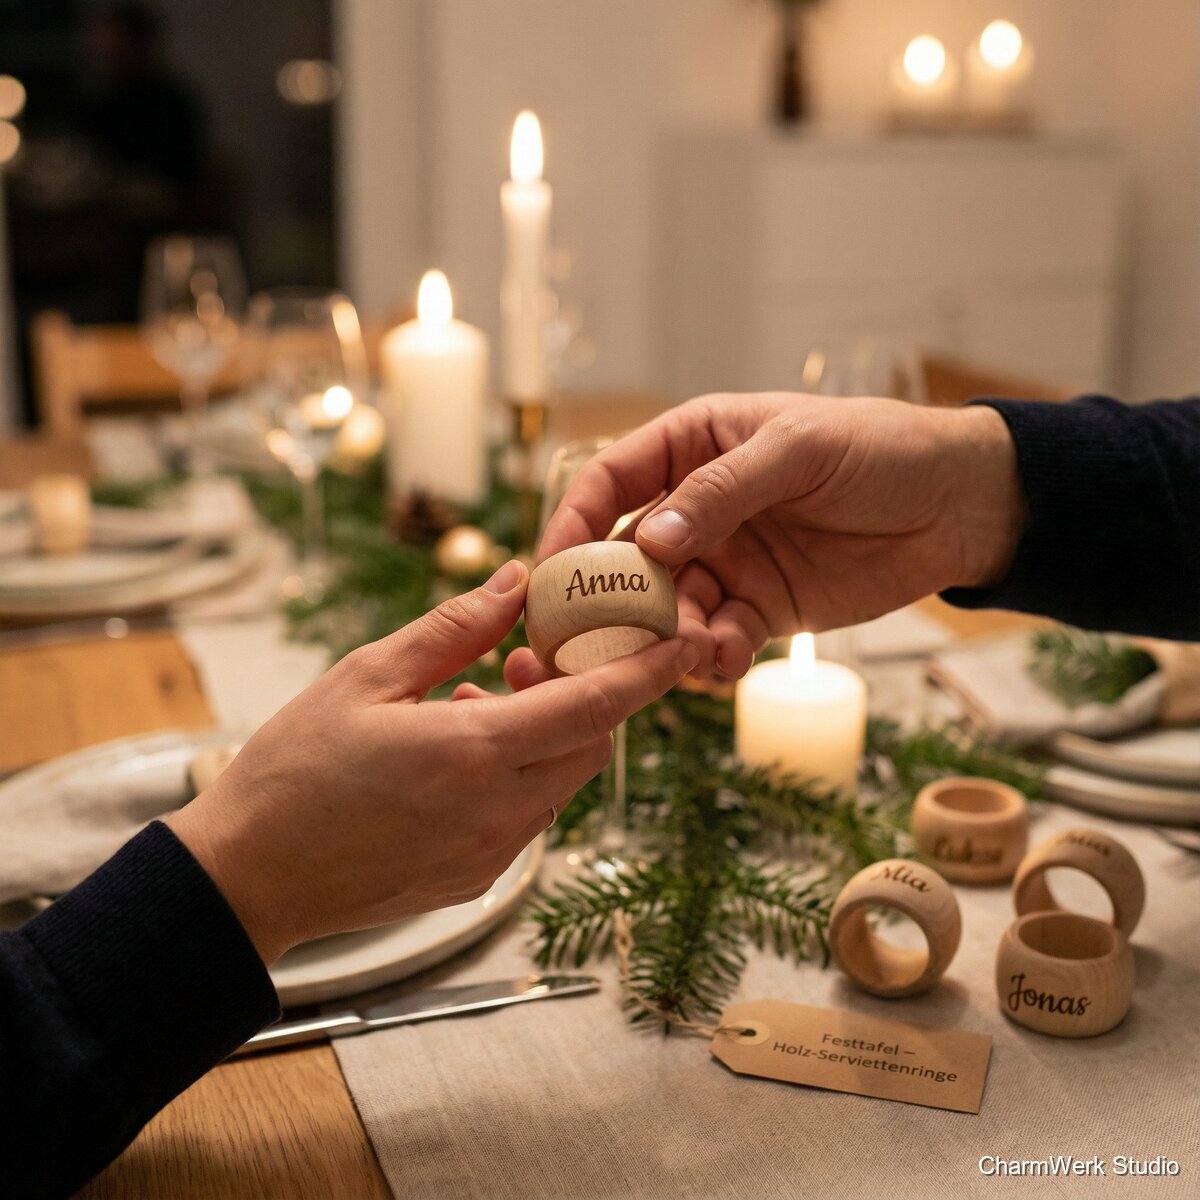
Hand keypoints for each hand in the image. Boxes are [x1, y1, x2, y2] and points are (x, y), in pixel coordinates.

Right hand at [168, 560, 696, 962]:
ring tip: (478, 701)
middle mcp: (499, 812)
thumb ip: (454, 630)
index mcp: (476, 753)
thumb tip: (514, 582)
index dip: (648, 672)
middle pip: (589, 744)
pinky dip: (519, 775)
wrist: (247, 880)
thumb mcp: (366, 677)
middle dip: (584, 696)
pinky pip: (528, 815)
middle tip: (531, 660)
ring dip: (547, 735)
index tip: (683, 641)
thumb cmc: (293, 770)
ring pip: (560, 780)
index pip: (595, 708)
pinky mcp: (477, 879)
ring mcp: (491, 854)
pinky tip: (461, 752)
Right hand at [539, 393, 1025, 677]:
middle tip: (594, 642)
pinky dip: (713, 656)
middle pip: (626, 559)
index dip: (572, 525)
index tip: (548, 571)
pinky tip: (726, 660)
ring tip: (687, 651)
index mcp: (692, 448)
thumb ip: (722, 493)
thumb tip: (649, 542)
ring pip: (667, 610)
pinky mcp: (760, 609)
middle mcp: (697, 509)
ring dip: (665, 636)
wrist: (959, 505)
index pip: (610, 484)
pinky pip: (717, 639)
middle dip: (609, 602)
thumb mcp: (798, 450)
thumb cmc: (880, 449)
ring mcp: (727, 562)